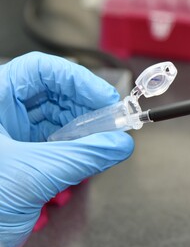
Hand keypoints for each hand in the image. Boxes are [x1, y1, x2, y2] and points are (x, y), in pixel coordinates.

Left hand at [0, 52, 133, 246]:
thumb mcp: (33, 175)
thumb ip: (83, 158)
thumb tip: (120, 144)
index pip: (41, 70)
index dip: (76, 79)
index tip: (104, 98)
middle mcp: (6, 111)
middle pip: (56, 92)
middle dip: (87, 105)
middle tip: (112, 121)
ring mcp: (17, 131)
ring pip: (62, 115)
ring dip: (87, 127)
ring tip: (105, 140)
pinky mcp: (30, 151)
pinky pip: (63, 138)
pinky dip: (82, 145)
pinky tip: (93, 152)